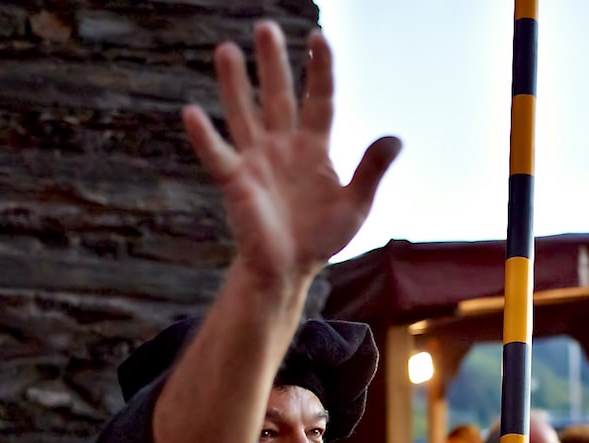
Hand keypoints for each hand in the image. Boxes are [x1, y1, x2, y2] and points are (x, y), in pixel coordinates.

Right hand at [182, 20, 400, 286]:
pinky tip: (192, 113)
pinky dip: (204, 136)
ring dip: (234, 84)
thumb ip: (371, 170)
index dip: (320, 70)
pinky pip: (217, 155)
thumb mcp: (355, 205)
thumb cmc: (320, 236)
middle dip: (272, 63)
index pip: (319, 99)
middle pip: (278, 97)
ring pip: (243, 114)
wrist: (289, 270)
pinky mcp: (236, 182)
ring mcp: (256, 161)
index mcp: (314, 148)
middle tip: (265, 27)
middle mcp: (282, 146)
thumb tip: (396, 138)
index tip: (320, 37)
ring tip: (226, 49)